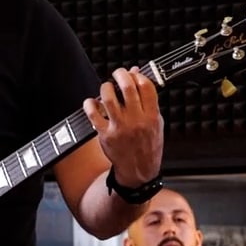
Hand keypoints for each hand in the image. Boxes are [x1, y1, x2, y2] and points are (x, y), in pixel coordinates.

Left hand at [85, 67, 161, 187]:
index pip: (145, 86)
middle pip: (127, 88)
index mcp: (151, 116)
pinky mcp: (105, 135)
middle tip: (118, 74)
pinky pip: (92, 114)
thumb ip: (147, 99)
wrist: (138, 171)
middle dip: (120, 75)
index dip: (137, 75)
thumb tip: (136, 74)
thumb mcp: (155, 122)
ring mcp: (120, 128)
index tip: (133, 74)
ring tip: (106, 88)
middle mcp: (136, 121)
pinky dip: (89, 104)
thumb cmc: (147, 145)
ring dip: (105, 87)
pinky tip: (92, 102)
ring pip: (108, 98)